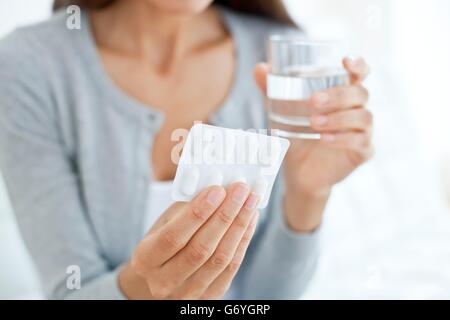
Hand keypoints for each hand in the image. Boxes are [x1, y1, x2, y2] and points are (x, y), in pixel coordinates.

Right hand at [119, 183, 258, 298]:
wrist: (162, 276)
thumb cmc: (164, 241)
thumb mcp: (164, 223)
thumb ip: (187, 208)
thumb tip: (218, 190)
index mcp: (145, 260)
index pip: (172, 237)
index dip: (198, 213)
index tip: (217, 190)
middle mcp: (163, 282)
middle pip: (200, 249)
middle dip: (224, 215)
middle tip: (240, 190)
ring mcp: (187, 294)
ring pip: (219, 259)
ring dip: (239, 226)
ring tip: (250, 201)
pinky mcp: (209, 297)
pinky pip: (231, 268)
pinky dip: (243, 240)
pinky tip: (250, 219)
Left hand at [254, 57, 373, 230]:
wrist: (299, 170)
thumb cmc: (295, 134)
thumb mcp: (281, 111)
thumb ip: (271, 89)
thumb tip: (259, 68)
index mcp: (344, 94)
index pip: (360, 74)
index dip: (358, 65)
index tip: (345, 61)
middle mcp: (358, 109)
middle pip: (360, 93)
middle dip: (338, 95)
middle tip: (313, 100)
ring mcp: (364, 130)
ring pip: (363, 117)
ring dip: (339, 118)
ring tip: (314, 123)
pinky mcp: (363, 152)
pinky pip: (361, 142)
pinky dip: (343, 139)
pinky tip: (324, 139)